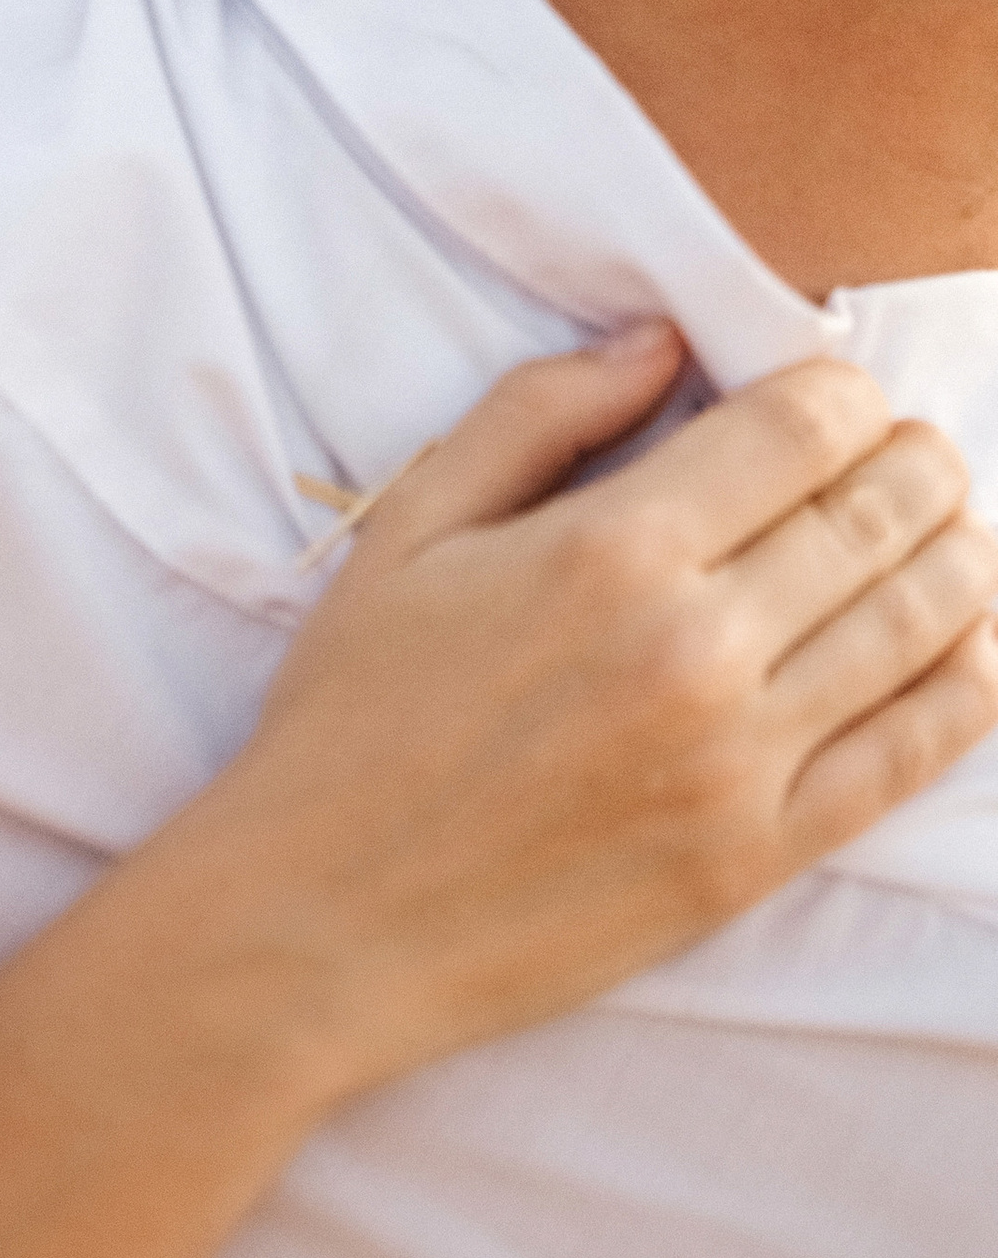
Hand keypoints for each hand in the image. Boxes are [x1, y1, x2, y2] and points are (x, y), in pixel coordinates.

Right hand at [189, 327, 997, 1099]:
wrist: (324, 916)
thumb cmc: (352, 710)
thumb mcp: (411, 525)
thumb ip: (538, 414)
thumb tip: (658, 341)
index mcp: (611, 550)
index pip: (801, 431)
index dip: (843, 391)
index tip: (836, 393)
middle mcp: (697, 649)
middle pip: (880, 516)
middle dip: (915, 462)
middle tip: (910, 450)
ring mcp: (740, 763)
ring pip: (920, 626)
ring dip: (959, 555)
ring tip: (951, 528)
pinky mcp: (759, 858)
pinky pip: (911, 755)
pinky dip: (964, 683)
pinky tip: (971, 642)